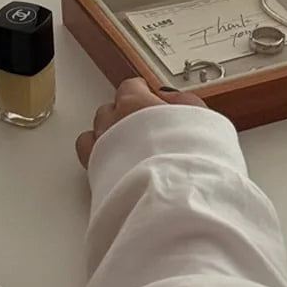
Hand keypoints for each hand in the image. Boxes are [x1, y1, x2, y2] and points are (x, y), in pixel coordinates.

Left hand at [75, 77, 205, 168]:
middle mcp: (112, 123)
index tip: (147, 98)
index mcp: (135, 104)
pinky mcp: (95, 176)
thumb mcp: (200, 117)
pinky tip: (112, 165)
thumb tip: (169, 96)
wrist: (173, 198)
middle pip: (109, 110)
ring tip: (126, 148)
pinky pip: (87, 157)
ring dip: (106, 136)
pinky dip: (96, 157)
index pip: (130, 87)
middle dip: (122, 116)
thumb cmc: (188, 158)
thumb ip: (182, 100)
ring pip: (94, 133)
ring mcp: (100, 150)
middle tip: (140, 127)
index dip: (140, 93)